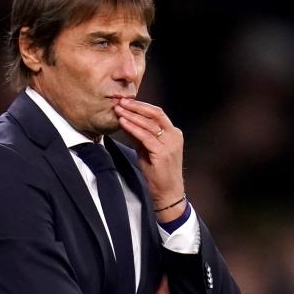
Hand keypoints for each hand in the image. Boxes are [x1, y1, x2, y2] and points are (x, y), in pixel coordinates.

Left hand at [113, 98, 185, 221]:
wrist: (168, 192)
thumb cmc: (158, 174)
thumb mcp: (147, 151)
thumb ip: (139, 136)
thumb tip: (125, 121)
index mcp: (173, 133)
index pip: (157, 114)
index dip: (141, 106)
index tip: (126, 102)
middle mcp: (174, 136)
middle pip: (155, 114)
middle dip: (136, 106)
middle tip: (121, 101)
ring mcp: (170, 144)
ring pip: (149, 124)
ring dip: (132, 115)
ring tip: (119, 109)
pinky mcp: (163, 153)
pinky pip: (145, 136)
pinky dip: (133, 128)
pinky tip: (123, 122)